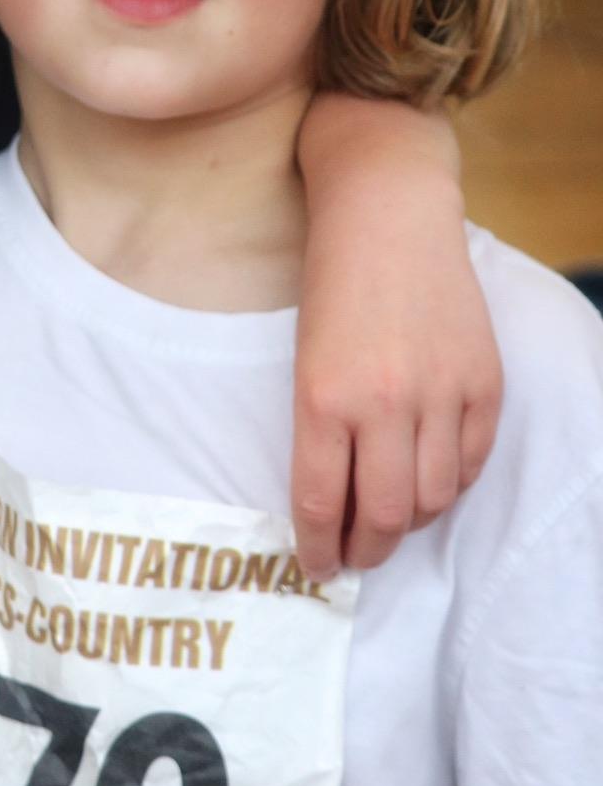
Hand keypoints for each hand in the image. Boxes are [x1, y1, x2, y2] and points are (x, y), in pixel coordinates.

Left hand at [293, 96, 499, 576]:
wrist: (387, 217)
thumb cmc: (331, 288)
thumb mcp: (303, 362)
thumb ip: (319, 431)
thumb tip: (332, 504)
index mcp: (322, 399)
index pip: (320, 503)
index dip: (317, 549)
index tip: (316, 568)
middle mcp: (383, 403)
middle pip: (383, 516)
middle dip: (365, 550)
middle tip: (354, 557)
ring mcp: (440, 392)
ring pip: (431, 497)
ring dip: (408, 522)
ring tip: (390, 521)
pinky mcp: (483, 380)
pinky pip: (471, 462)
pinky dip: (450, 484)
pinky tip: (429, 483)